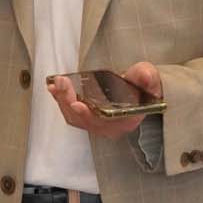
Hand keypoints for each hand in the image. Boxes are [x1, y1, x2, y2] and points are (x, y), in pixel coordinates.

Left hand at [47, 62, 161, 140]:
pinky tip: (54, 88)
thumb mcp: (148, 77)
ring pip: (75, 118)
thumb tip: (146, 76)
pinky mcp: (87, 117)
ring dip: (62, 101)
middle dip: (69, 101)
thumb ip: (146, 77)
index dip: (88, 115)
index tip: (77, 104)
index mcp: (125, 121)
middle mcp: (109, 127)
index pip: (104, 123)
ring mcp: (97, 124)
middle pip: (84, 120)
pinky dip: (61, 101)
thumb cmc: (143, 85)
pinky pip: (71, 113)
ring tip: (57, 83)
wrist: (140, 89)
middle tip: (63, 83)